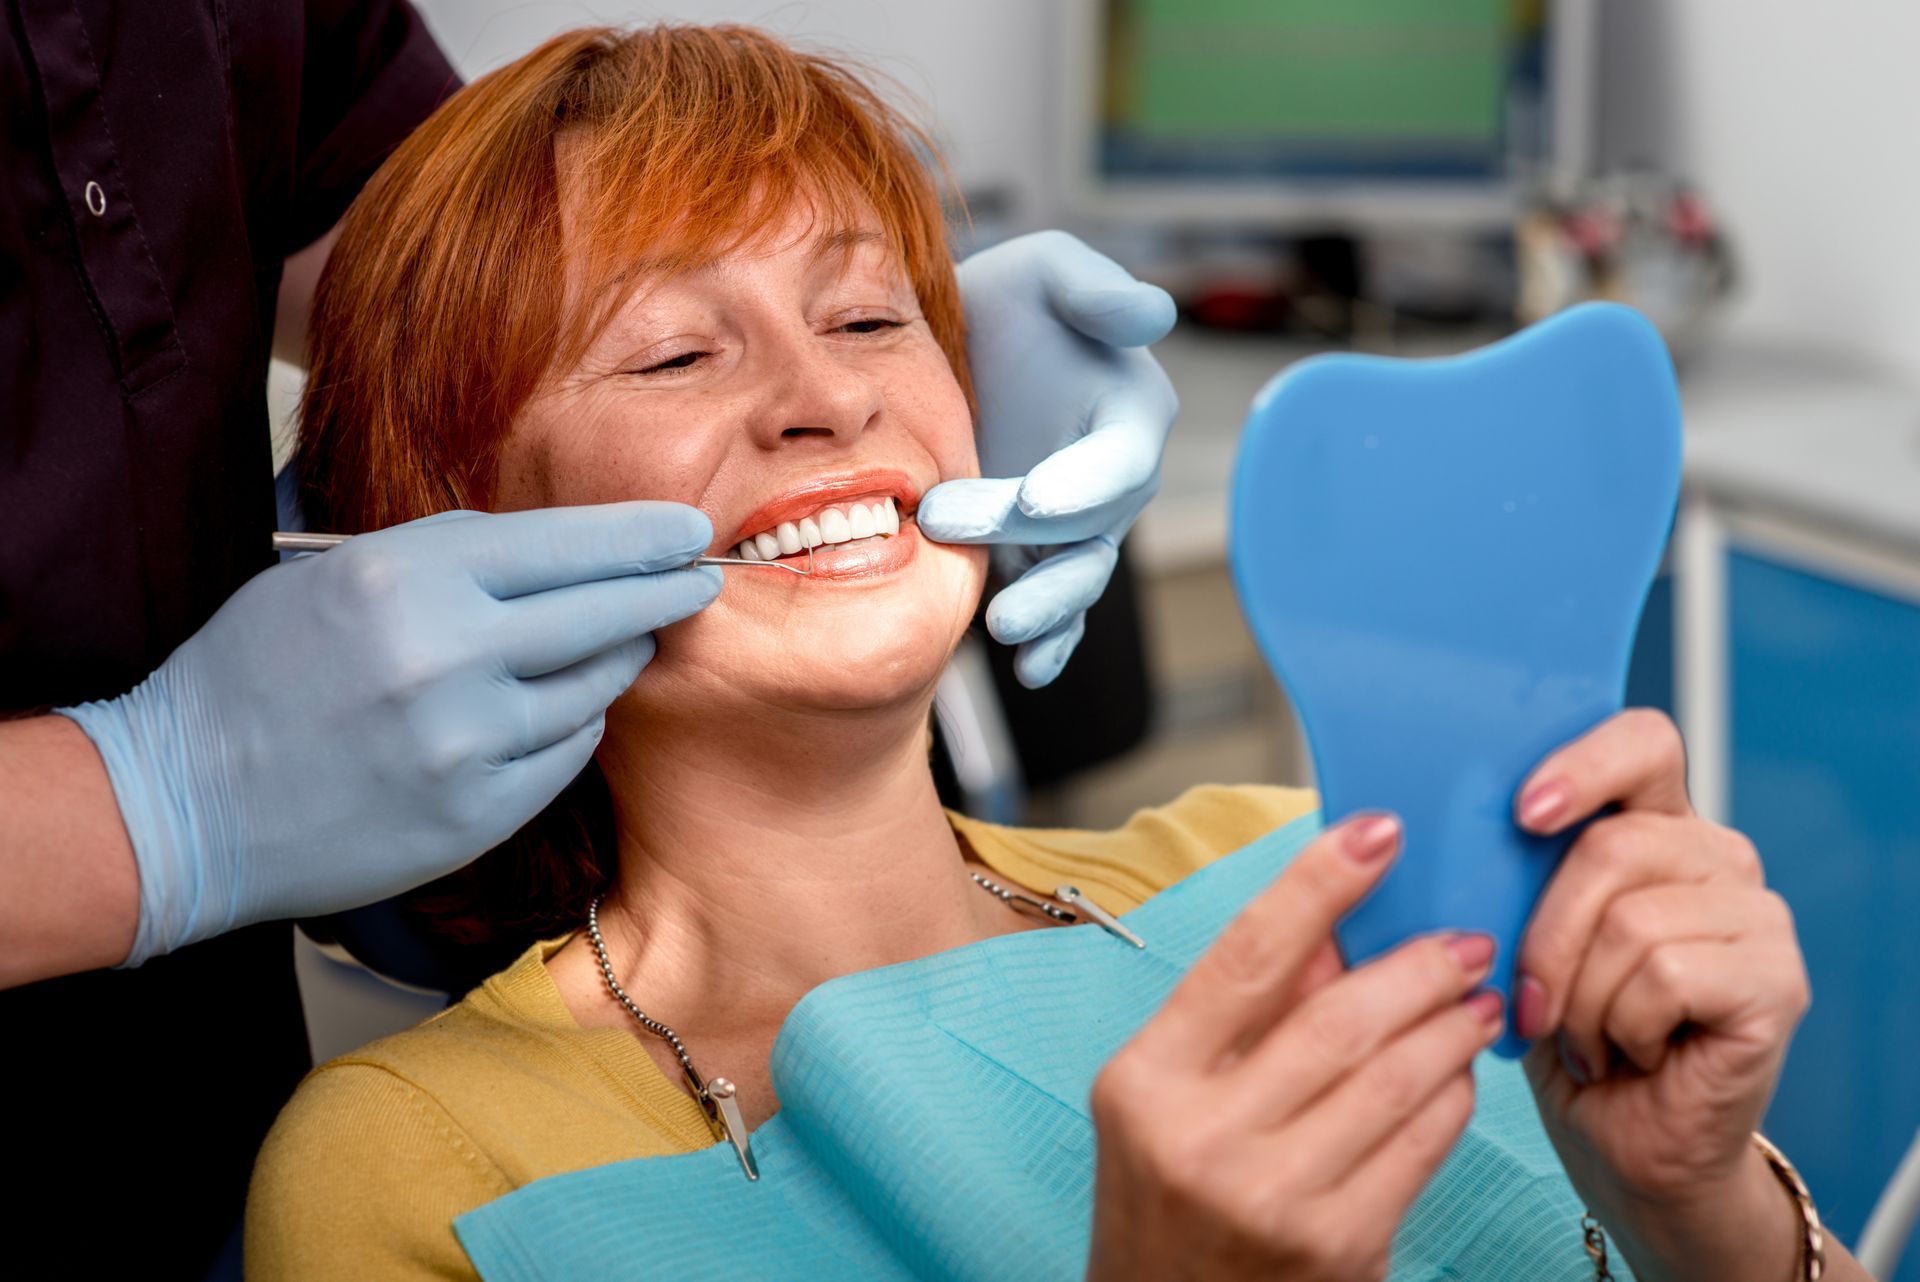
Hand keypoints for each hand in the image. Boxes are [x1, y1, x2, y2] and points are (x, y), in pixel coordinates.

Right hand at [59, 502, 719, 965]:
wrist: (182, 805)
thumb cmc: (254, 675)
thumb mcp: (335, 578)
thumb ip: (446, 560)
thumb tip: (558, 554)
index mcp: (406, 577)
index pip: (564, 544)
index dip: (639, 536)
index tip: (687, 529)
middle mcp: (447, 655)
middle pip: (603, 612)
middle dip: (664, 591)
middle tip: (700, 579)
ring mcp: (467, 741)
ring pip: (594, 686)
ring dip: (617, 660)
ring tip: (623, 642)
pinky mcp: (477, 812)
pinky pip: (566, 753)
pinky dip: (572, 725)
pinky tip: (559, 710)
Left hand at [916, 231, 1177, 687]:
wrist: (948, 349)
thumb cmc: (1008, 301)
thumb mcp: (1045, 270)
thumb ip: (1095, 290)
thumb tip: (1153, 314)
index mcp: (1129, 413)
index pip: (1120, 460)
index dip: (1085, 483)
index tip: (1036, 498)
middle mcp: (1112, 480)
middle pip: (1087, 527)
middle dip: (1028, 538)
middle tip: (947, 521)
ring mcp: (1074, 527)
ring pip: (1076, 579)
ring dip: (1047, 609)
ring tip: (1004, 628)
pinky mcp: (1034, 558)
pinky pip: (1055, 609)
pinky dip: (1050, 644)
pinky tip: (1028, 669)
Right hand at [1087, 815, 1503, 1281]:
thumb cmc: (1166, 1200)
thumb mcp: (1168, 1097)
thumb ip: (1243, 1014)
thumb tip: (1335, 924)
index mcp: (1146, 1081)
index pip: (1245, 957)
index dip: (1318, 884)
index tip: (1377, 831)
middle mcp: (1202, 1138)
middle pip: (1337, 1019)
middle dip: (1416, 965)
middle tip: (1463, 938)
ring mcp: (1274, 1198)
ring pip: (1394, 1080)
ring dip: (1449, 1026)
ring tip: (1475, 998)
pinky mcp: (1340, 1248)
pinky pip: (1421, 1147)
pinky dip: (1451, 1096)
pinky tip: (1458, 1072)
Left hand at [1512, 710, 1812, 1278]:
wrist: (1620, 1146)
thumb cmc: (1563, 1036)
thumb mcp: (1518, 937)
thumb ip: (1510, 873)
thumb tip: (1440, 830)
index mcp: (1654, 825)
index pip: (1642, 742)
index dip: (1583, 765)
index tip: (1525, 812)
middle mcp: (1716, 856)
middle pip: (1611, 846)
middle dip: (1545, 937)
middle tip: (1532, 1002)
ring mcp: (1757, 915)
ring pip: (1631, 921)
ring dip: (1582, 998)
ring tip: (1590, 1036)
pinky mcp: (1776, 979)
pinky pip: (1666, 975)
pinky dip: (1623, 1026)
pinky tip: (1632, 1053)